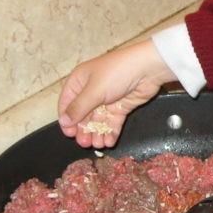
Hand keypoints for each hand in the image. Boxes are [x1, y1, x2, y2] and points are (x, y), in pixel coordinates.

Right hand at [57, 40, 176, 148]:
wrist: (148, 69)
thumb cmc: (117, 72)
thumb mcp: (93, 90)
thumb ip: (78, 108)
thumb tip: (64, 122)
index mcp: (80, 81)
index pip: (67, 103)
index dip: (67, 119)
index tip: (69, 133)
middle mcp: (91, 90)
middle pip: (83, 115)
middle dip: (84, 129)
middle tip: (85, 143)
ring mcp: (107, 99)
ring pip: (98, 120)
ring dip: (97, 133)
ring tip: (98, 144)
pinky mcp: (121, 106)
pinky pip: (113, 122)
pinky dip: (111, 132)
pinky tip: (109, 141)